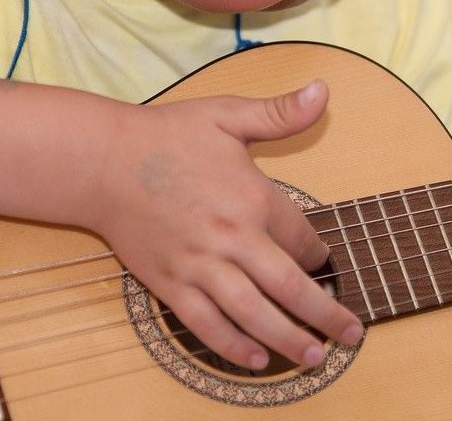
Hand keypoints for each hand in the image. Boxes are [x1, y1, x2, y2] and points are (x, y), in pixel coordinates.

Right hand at [87, 80, 362, 369]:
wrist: (101, 161)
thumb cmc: (165, 136)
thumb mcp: (228, 116)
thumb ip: (280, 113)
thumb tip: (323, 91)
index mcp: (252, 199)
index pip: (302, 239)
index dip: (321, 255)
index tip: (324, 262)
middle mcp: (231, 239)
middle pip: (290, 288)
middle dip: (325, 315)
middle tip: (350, 335)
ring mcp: (199, 266)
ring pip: (254, 314)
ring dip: (288, 340)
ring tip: (314, 358)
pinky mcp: (170, 284)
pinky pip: (206, 325)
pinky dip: (233, 346)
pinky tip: (257, 360)